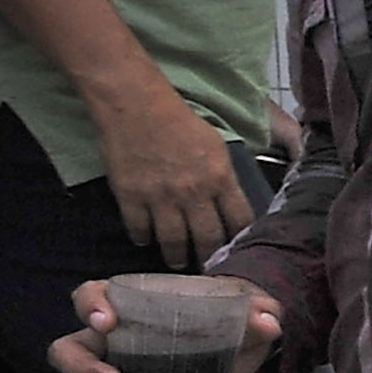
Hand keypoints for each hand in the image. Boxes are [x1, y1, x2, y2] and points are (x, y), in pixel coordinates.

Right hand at [49, 277, 277, 372]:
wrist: (234, 351)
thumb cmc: (223, 320)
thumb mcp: (241, 311)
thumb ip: (257, 309)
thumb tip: (270, 321)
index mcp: (128, 305)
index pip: (89, 295)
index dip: (90, 305)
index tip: (108, 321)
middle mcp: (108, 340)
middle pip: (68, 349)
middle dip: (82, 367)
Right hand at [94, 79, 255, 265]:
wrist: (134, 104)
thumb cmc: (178, 119)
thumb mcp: (216, 146)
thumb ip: (223, 177)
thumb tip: (231, 203)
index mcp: (220, 178)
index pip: (240, 220)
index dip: (241, 239)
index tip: (239, 250)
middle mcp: (193, 193)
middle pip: (208, 239)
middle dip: (210, 258)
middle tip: (208, 268)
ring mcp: (160, 198)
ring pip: (173, 242)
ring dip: (176, 256)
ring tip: (177, 263)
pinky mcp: (130, 197)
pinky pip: (139, 230)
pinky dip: (143, 238)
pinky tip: (145, 240)